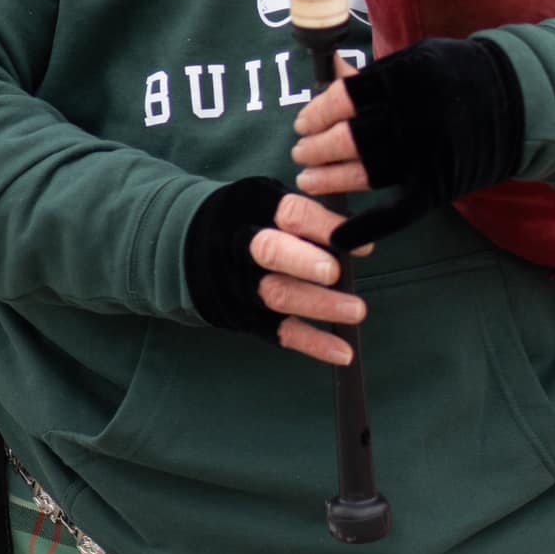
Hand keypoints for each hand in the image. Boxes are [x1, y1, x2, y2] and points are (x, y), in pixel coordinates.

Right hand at [183, 175, 372, 366]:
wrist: (196, 244)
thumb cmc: (256, 219)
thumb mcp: (272, 202)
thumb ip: (311, 215)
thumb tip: (356, 235)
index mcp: (254, 207)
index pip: (289, 213)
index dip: (325, 226)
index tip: (359, 242)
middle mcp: (242, 244)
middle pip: (269, 251)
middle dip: (303, 262)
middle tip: (335, 273)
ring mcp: (241, 283)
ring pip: (277, 295)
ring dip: (318, 304)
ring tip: (356, 311)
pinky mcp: (244, 316)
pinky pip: (278, 332)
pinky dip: (313, 344)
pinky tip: (342, 351)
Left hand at [291, 37, 526, 247]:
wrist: (518, 101)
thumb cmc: (458, 75)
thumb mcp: (417, 60)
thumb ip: (374, 73)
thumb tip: (327, 69)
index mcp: (403, 79)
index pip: (344, 99)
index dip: (316, 113)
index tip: (302, 123)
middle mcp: (412, 116)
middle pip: (347, 138)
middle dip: (314, 149)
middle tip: (300, 153)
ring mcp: (426, 154)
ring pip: (363, 173)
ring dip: (328, 180)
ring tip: (307, 180)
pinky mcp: (439, 186)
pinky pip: (396, 213)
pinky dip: (366, 227)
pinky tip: (339, 235)